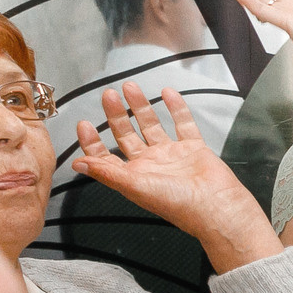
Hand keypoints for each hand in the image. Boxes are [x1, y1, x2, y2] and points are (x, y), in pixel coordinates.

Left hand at [72, 84, 279, 270]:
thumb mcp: (134, 186)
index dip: (93, 141)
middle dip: (116, 115)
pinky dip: (176, 108)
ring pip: (152, 125)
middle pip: (127, 135)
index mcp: (134, 176)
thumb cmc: (177, 203)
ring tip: (131, 87)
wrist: (215, 205)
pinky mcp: (193, 148)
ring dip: (140, 106)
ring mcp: (172, 154)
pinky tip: (167, 93)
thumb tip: (77, 165)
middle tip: (109, 95)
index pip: (106, 156)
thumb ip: (106, 172)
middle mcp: (151, 164)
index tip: (84, 123)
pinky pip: (183, 124)